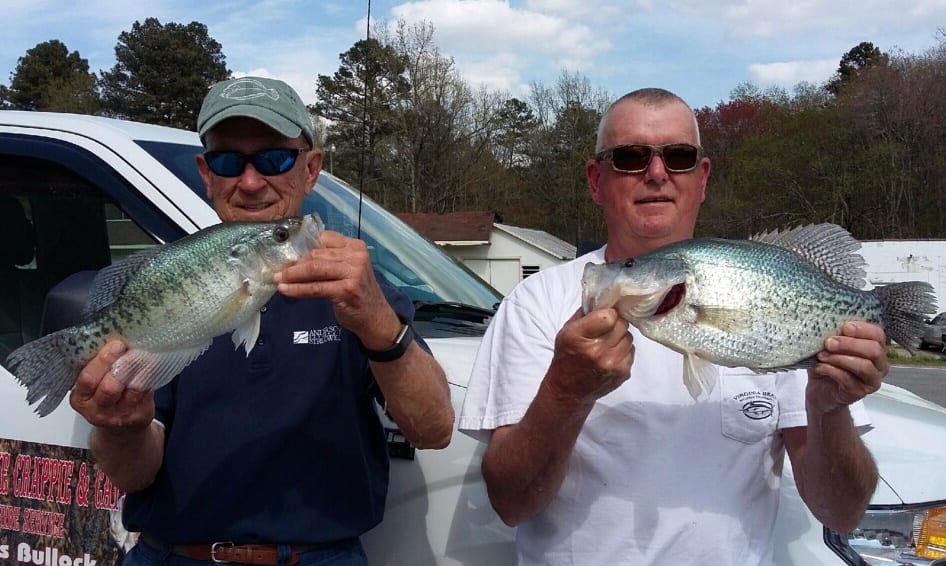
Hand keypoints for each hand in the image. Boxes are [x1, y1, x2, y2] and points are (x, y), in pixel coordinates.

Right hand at [69, 340, 154, 429]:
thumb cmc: (105, 397)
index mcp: (80, 398)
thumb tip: (112, 336)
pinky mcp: (138, 416)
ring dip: (139, 368)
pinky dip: (149, 375)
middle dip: (121, 364)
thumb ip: (97, 367)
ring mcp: (119, 415)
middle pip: (109, 387)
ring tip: (144, 352)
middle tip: (130, 348)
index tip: (115, 344)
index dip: (102, 361)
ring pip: (132, 389)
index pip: (88, 379)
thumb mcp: (92, 385)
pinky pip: (146, 392)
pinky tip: (153, 362)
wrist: (120, 428)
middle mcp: (97, 409)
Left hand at [273, 230, 400, 348]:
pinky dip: (297, 289)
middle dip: (293, 262)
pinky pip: (315, 288)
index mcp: (355, 246)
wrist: (375, 317)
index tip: (287, 253)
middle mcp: (356, 256)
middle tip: (278, 269)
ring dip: (291, 275)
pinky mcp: (346, 290)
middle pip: (316, 254)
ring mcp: (353, 273)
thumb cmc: (358, 292)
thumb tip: (296, 256)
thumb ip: (330, 259)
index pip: (323, 238)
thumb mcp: (348, 269)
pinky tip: (285, 290)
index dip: (302, 245)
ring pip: (314, 269)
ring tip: (277, 279)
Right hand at [545, 308, 633, 406]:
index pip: (609, 316)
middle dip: (616, 324)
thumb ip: (585, 314)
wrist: (569, 390)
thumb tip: (605, 298)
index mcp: (578, 337)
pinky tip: (610, 355)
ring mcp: (612, 364)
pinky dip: (623, 350)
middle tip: (606, 329)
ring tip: (607, 343)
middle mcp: (596, 352)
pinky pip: (631, 351)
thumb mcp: (566, 331)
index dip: (608, 314)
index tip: (603, 316)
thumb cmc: (567, 356)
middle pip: (622, 325)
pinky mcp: (623, 373)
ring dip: (620, 337)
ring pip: (629, 337)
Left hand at [807, 321, 888, 413]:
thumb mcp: (830, 346)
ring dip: (840, 358)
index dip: (863, 329)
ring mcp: (871, 380)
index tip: (844, 327)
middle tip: (829, 342)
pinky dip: (831, 370)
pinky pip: (848, 379)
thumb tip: (828, 322)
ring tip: (822, 355)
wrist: (819, 391)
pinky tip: (820, 367)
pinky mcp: (859, 392)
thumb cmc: (827, 364)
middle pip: (874, 350)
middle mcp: (879, 365)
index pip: (878, 335)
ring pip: (864, 366)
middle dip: (850, 344)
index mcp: (875, 348)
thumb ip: (835, 335)